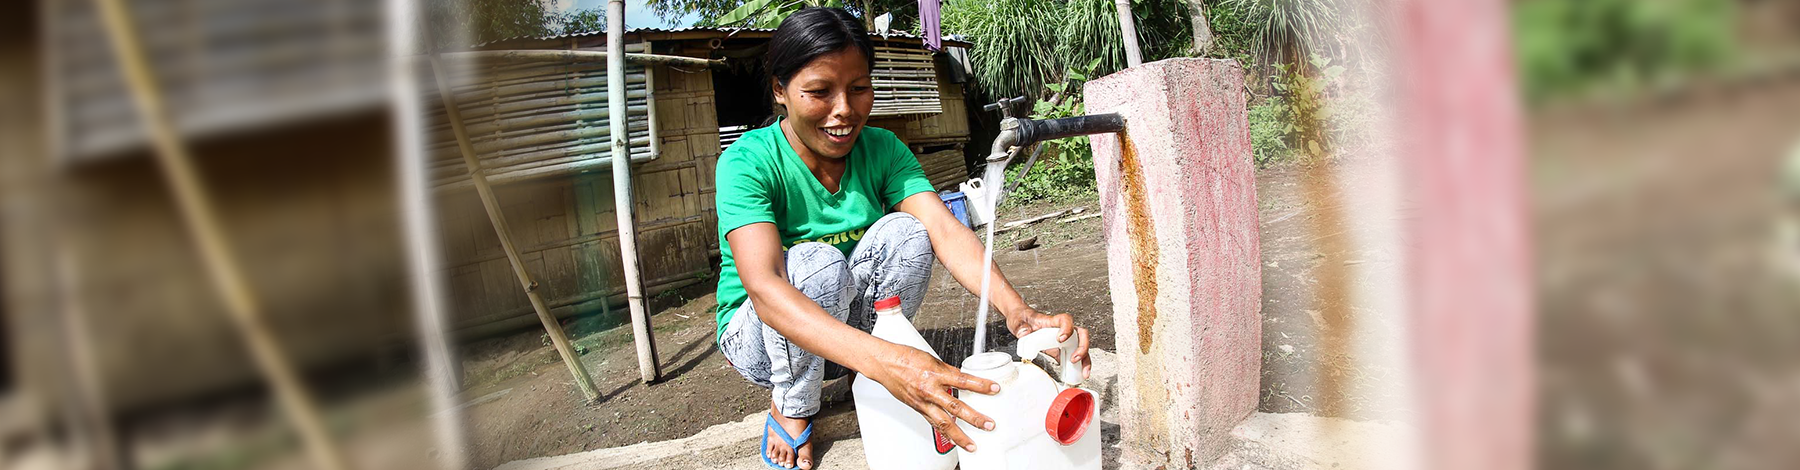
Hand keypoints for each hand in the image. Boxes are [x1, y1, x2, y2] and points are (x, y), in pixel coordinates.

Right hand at [866, 343, 999, 451]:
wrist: (885, 364)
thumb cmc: (905, 358)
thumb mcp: (932, 360)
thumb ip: (948, 372)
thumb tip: (963, 379)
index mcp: (935, 374)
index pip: (963, 380)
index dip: (980, 385)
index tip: (994, 389)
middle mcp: (930, 390)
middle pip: (955, 407)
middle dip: (974, 418)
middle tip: (989, 425)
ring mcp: (923, 402)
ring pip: (944, 423)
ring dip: (960, 436)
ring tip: (972, 444)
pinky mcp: (918, 409)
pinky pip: (933, 423)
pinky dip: (944, 433)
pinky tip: (953, 439)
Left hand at [1006, 308, 1091, 379]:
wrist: (1021, 320)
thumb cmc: (1022, 317)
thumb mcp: (1017, 320)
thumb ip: (1020, 326)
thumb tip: (1025, 333)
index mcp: (1051, 321)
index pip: (1065, 320)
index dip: (1067, 328)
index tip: (1061, 339)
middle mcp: (1061, 329)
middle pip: (1080, 335)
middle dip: (1082, 347)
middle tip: (1075, 359)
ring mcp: (1063, 339)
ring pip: (1080, 347)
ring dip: (1085, 360)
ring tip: (1083, 373)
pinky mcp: (1059, 349)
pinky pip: (1072, 356)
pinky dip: (1077, 366)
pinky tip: (1077, 375)